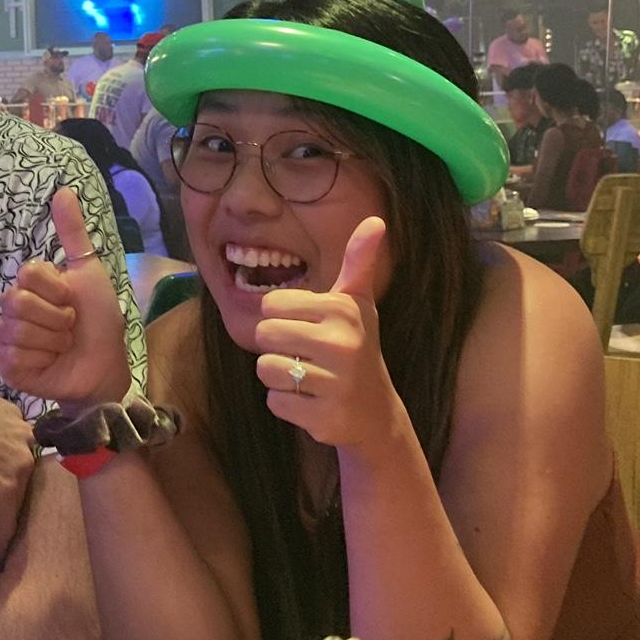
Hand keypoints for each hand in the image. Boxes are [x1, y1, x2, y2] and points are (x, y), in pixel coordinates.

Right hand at [0, 187, 131, 413]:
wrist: (106, 366)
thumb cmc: (99, 320)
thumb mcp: (89, 272)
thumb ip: (73, 232)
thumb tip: (64, 189)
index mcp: (32, 284)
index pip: (28, 273)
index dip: (56, 289)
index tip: (72, 300)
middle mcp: (14, 308)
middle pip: (17, 301)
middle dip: (55, 317)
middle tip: (69, 326)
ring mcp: (7, 337)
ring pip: (18, 330)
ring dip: (51, 341)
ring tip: (62, 346)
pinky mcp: (7, 365)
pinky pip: (14, 356)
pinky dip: (41, 360)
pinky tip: (51, 362)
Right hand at [0, 375, 36, 568]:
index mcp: (11, 413)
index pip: (16, 442)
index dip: (4, 459)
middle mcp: (22, 438)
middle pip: (23, 468)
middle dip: (10, 484)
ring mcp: (17, 467)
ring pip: (17, 498)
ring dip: (6, 514)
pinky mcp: (3, 494)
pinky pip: (5, 525)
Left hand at [253, 218, 402, 452]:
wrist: (375, 412)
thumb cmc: (357, 346)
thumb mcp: (358, 303)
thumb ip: (359, 262)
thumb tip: (376, 220)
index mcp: (342, 310)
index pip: (269, 304)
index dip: (281, 317)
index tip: (308, 327)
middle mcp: (342, 344)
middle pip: (264, 335)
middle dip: (277, 347)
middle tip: (307, 355)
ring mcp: (336, 385)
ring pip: (266, 369)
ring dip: (280, 377)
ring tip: (309, 378)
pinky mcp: (325, 419)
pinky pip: (275, 403)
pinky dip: (287, 405)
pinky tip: (313, 402)